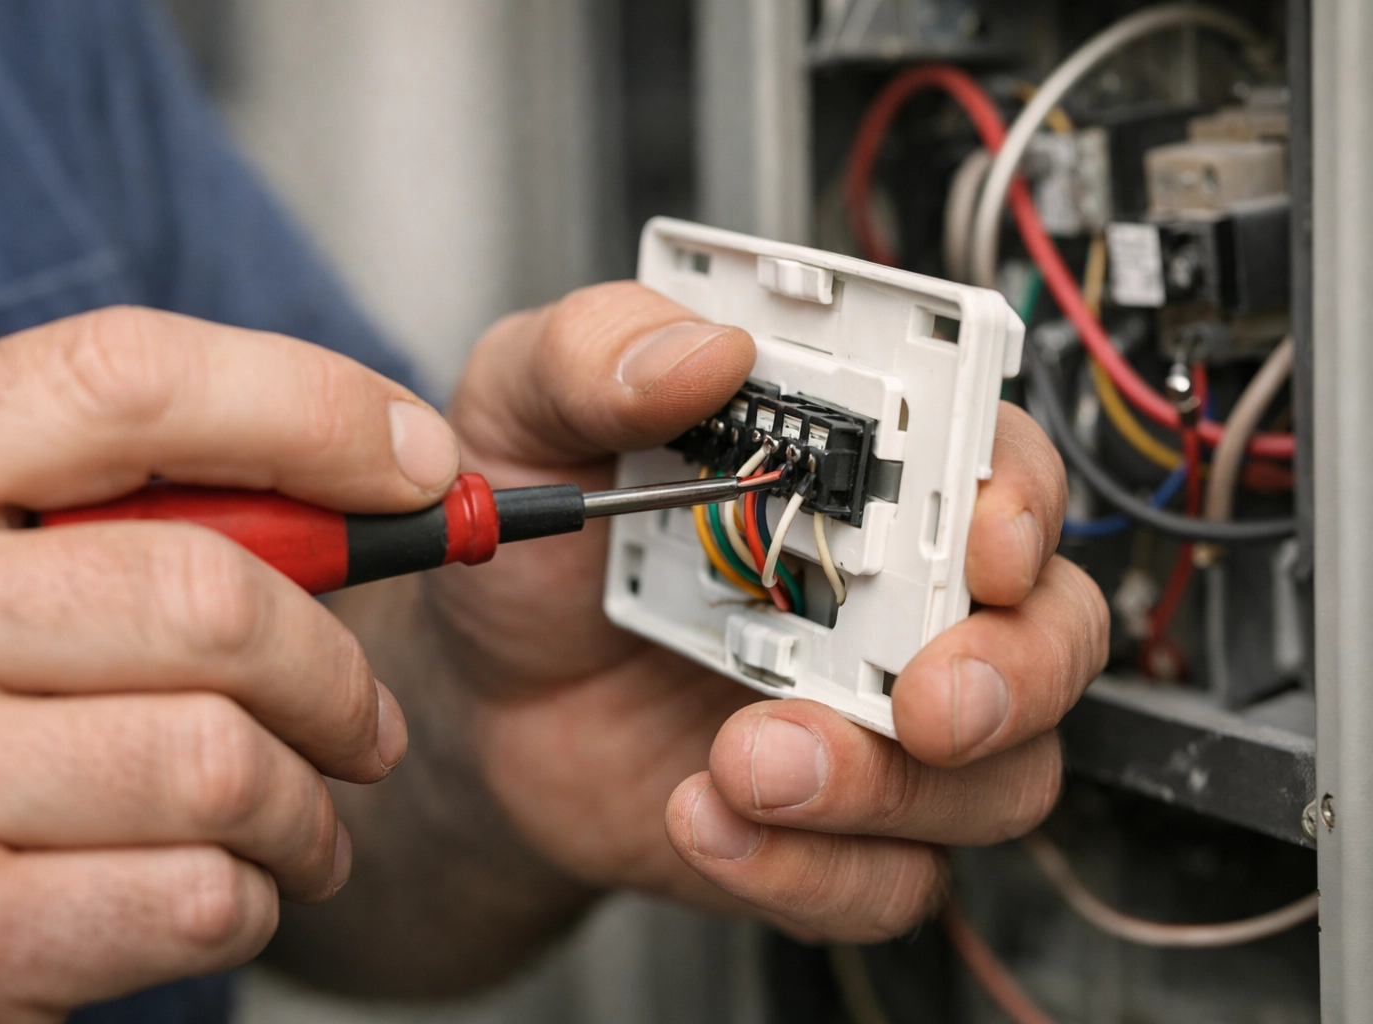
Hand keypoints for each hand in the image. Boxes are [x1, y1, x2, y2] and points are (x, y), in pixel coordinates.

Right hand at [0, 307, 459, 1020]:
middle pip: (214, 599)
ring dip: (307, 808)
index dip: (312, 409)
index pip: (131, 381)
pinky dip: (250, 899)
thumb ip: (115, 489)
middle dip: (337, 673)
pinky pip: (195, 901)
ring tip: (297, 821)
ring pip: (228, 767)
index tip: (419, 461)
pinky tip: (220, 886)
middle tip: (363, 721)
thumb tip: (380, 468)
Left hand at [433, 283, 1105, 939]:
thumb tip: (700, 349)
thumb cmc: (538, 545)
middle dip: (1011, 676)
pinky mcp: (833, 828)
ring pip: (993, 782)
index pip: (999, 469)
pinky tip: (707, 822)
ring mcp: (874, 720)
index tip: (982, 538)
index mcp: (853, 475)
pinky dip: (811, 872)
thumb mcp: (525, 415)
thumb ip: (591, 357)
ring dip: (885, 789)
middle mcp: (892, 598)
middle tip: (923, 702)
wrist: (484, 689)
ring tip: (747, 763)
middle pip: (1049, 637)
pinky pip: (889, 882)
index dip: (1021, 502)